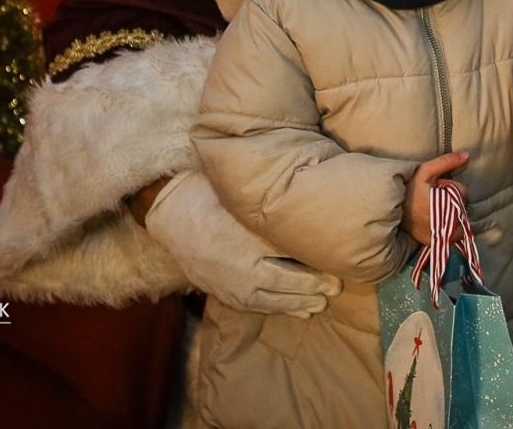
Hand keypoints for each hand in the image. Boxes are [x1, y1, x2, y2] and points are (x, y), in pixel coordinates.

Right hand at [144, 171, 340, 317]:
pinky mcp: (225, 294)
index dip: (316, 270)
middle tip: (336, 290)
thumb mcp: (244, 206)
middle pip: (285, 284)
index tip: (337, 271)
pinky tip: (299, 312)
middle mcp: (241, 273)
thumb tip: (309, 223)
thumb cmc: (213, 201)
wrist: (174, 218)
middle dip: (313, 289)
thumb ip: (273, 220)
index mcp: (248, 248)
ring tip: (321, 304)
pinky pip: (258, 307)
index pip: (290, 264)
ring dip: (299, 304)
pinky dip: (280, 309)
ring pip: (273, 301)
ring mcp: (232, 287)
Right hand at [403, 152, 468, 246]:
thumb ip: (447, 162)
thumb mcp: (426, 171)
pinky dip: (445, 229)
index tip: (443, 188)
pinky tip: (435, 219)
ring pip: (457, 225)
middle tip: (439, 197)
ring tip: (438, 208)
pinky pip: (447, 236)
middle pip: (462, 210)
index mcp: (444, 206)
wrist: (387, 205)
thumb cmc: (408, 187)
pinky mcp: (429, 242)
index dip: (456, 190)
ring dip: (452, 217)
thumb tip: (467, 155)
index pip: (462, 195)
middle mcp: (442, 224)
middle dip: (455, 203)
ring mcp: (436, 236)